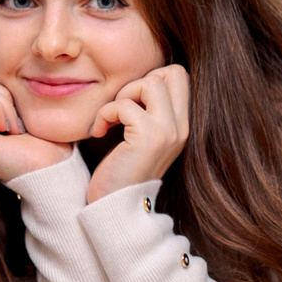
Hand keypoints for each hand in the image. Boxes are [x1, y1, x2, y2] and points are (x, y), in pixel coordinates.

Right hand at [0, 78, 69, 182]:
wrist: (55, 169)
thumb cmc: (47, 142)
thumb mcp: (24, 108)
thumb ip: (7, 94)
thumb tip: (5, 69)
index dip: (1, 92)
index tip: (19, 119)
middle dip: (1, 95)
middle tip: (16, 123)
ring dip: (3, 104)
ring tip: (15, 129)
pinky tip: (10, 132)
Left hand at [85, 64, 190, 203]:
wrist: (117, 209)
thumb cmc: (121, 172)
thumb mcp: (141, 137)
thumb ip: (148, 111)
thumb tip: (139, 80)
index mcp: (182, 125)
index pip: (179, 76)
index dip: (150, 78)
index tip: (130, 103)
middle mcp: (181, 127)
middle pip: (172, 72)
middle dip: (140, 81)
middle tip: (122, 107)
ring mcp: (168, 132)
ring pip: (151, 82)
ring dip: (122, 96)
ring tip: (111, 119)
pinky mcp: (148, 138)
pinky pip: (124, 104)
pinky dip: (105, 114)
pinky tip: (99, 132)